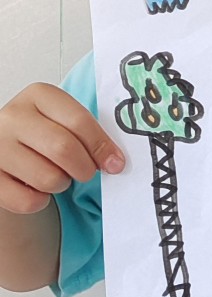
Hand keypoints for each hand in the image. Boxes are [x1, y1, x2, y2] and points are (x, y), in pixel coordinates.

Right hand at [0, 83, 124, 215]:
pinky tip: (35, 187)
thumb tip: (114, 161)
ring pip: (48, 178)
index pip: (78, 121)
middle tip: (86, 172)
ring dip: (60, 184)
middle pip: (64, 149)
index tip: (115, 163)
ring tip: (54, 174)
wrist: (4, 144)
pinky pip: (28, 201)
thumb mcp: (61, 118)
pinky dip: (39, 201)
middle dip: (84, 168)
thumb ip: (86, 131)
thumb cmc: (39, 133)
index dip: (102, 146)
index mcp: (38, 95)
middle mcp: (13, 117)